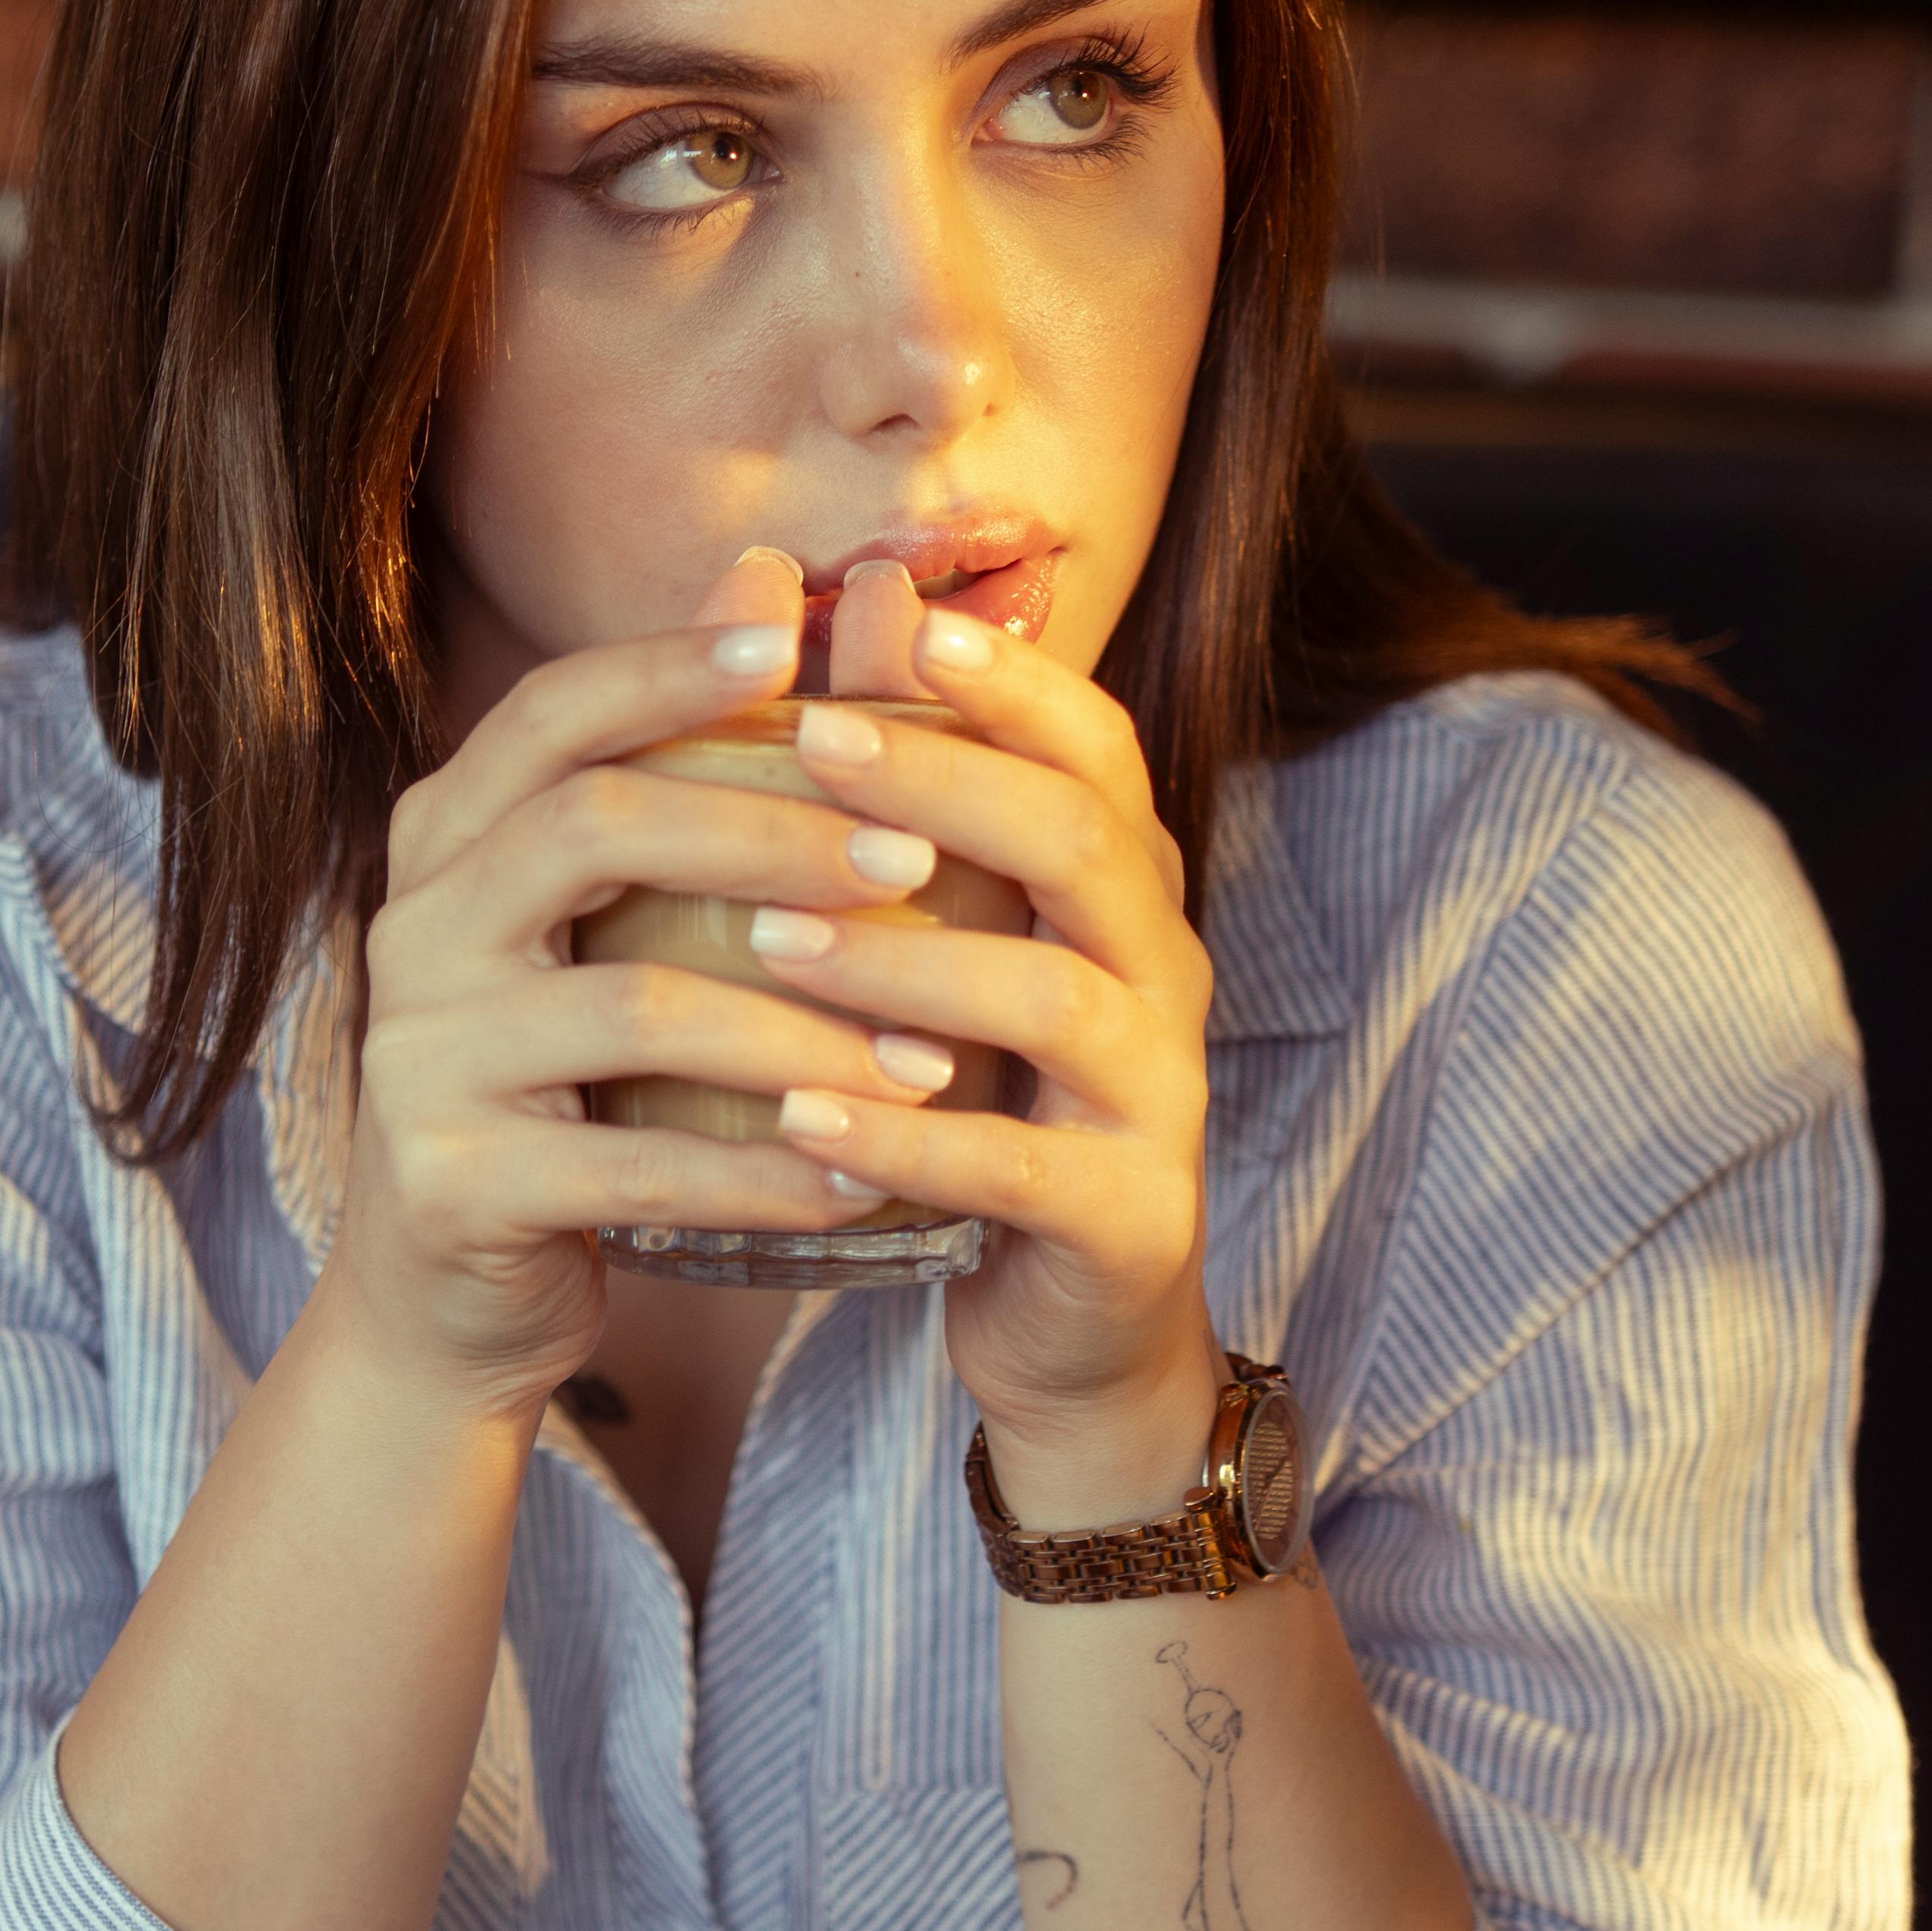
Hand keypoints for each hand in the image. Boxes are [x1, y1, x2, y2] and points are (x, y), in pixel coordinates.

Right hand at [330, 549, 973, 1422]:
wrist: (452, 1296)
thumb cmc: (569, 1082)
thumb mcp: (615, 921)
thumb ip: (682, 762)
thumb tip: (771, 566)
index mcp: (447, 839)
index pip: (555, 712)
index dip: (671, 666)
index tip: (805, 647)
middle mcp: (412, 926)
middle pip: (594, 826)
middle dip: (772, 833)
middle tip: (919, 861)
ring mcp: (417, 1056)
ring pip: (634, 1005)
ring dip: (804, 1028)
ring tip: (933, 1057)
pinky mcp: (450, 1182)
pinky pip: (638, 1164)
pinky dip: (769, 1170)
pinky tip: (874, 1174)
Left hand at [733, 560, 1219, 1494]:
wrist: (1073, 1332)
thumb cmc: (982, 1105)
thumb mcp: (947, 948)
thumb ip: (906, 804)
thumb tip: (848, 598)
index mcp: (1125, 889)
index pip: (1092, 744)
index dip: (1000, 678)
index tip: (879, 611)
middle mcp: (1163, 971)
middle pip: (1076, 841)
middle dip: (942, 781)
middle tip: (809, 738)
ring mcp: (1160, 1099)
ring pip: (1051, 997)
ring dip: (904, 961)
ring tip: (768, 936)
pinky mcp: (1129, 1221)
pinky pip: (1015, 1169)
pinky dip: (905, 1139)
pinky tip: (798, 1118)